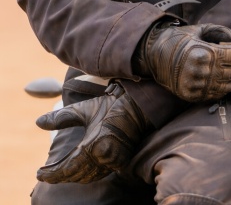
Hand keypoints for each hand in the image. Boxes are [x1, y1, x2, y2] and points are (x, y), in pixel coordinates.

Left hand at [36, 81, 151, 183]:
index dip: (51, 173)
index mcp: (93, 145)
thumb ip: (62, 117)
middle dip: (60, 176)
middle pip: (76, 176)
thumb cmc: (111, 106)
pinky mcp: (121, 162)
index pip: (67, 168)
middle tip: (46, 174)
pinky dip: (87, 175)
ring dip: (73, 177)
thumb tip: (38, 122)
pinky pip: (99, 174)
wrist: (139, 107)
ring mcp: (114, 161)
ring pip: (88, 178)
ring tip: (60, 172)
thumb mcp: (85, 109)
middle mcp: (104, 158)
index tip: (39, 173)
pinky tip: (80, 170)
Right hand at [134, 21, 230, 101]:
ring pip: (228, 85)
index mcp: (204, 53)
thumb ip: (227, 34)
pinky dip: (225, 86)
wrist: (154, 55)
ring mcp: (195, 86)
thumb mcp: (203, 30)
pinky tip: (224, 76)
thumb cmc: (181, 38)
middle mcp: (200, 72)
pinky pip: (217, 94)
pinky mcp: (191, 96)